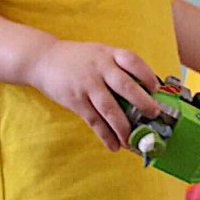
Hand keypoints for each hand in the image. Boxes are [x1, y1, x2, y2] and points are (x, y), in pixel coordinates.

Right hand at [28, 40, 161, 150]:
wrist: (43, 59)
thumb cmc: (78, 58)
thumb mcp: (100, 53)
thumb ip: (118, 66)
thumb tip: (145, 90)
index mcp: (109, 54)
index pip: (132, 61)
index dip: (146, 75)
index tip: (156, 88)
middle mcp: (100, 68)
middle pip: (125, 86)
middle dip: (143, 102)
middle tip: (153, 115)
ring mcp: (87, 85)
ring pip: (110, 108)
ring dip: (124, 126)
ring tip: (134, 140)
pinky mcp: (76, 101)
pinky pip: (94, 120)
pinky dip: (106, 135)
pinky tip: (115, 145)